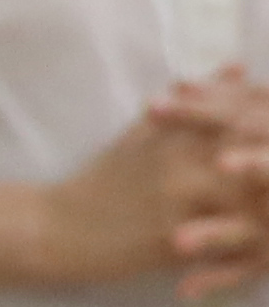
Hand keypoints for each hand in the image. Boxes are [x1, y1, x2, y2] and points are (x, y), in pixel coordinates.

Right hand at [41, 92, 268, 298]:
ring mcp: (179, 198)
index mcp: (181, 130)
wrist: (58, 227)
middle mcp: (184, 159)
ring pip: (251, 193)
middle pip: (257, 146)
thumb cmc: (103, 180)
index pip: (248, 110)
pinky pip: (229, 238)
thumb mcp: (144, 132)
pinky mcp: (172, 237)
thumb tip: (237, 67)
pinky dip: (258, 239)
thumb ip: (194, 102)